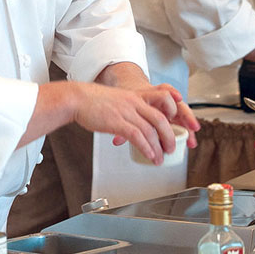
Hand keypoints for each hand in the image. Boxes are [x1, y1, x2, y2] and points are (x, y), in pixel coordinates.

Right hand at [71, 80, 199, 163]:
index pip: (163, 101)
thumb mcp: (117, 99)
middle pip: (161, 119)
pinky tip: (149, 155)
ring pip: (151, 130)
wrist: (76, 98)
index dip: (175, 113)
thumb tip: (135, 123)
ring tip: (160, 158)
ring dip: (158, 147)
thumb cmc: (93, 101)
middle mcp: (134, 102)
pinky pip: (137, 136)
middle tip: (171, 147)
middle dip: (169, 136)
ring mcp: (126, 112)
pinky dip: (146, 148)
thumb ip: (129, 108)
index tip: (178, 124)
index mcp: (136, 95)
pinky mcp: (117, 122)